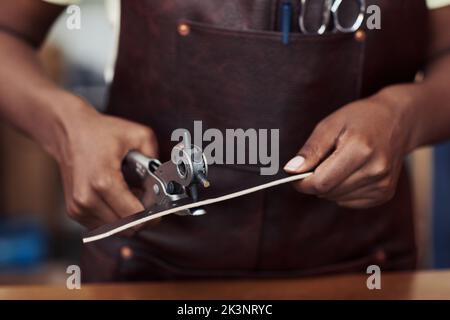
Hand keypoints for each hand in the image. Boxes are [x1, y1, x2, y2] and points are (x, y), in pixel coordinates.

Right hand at [52, 98, 157, 228]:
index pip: (135, 216)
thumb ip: (156, 158)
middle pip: (127, 228)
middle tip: (150, 201)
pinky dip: (117, 217)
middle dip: (144, 218)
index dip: (153, 214)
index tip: (160, 207)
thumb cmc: (100, 132)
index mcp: (103, 181)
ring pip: (116, 230)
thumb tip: (164, 180)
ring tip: (135, 197)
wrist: (68, 131)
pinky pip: (104, 226)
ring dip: (130, 219)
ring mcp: (78, 207)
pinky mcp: (74, 211)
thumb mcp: (138, 135)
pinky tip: (120, 199)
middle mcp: (87, 198)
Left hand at [284, 94, 412, 208]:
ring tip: (339, 163)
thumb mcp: (330, 125)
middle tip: (320, 162)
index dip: (302, 182)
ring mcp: (383, 184)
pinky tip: (350, 172)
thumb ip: (310, 150)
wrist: (398, 120)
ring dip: (329, 186)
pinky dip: (342, 191)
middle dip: (315, 182)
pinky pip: (350, 202)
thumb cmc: (360, 119)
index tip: (295, 175)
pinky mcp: (385, 193)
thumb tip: (291, 171)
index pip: (321, 182)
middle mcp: (375, 170)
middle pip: (328, 192)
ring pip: (337, 199)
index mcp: (360, 149)